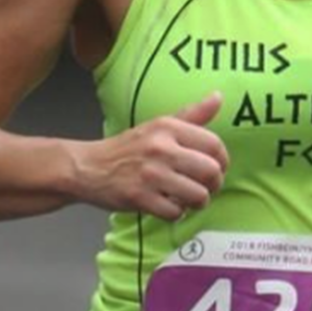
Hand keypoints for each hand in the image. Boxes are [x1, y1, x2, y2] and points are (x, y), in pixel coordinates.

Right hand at [71, 92, 228, 219]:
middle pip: (211, 172)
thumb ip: (192, 114)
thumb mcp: (159, 125)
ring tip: (188, 199)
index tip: (218, 168)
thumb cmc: (128, 148)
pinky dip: (176, 213)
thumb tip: (218, 97)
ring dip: (198, 202)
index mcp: (168, 127)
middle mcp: (161, 148)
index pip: (214, 144)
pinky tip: (168, 205)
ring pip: (197, 195)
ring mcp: (150, 174)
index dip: (223, 161)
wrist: (89, 167)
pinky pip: (175, 213)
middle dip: (214, 185)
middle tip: (206, 187)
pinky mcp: (139, 197)